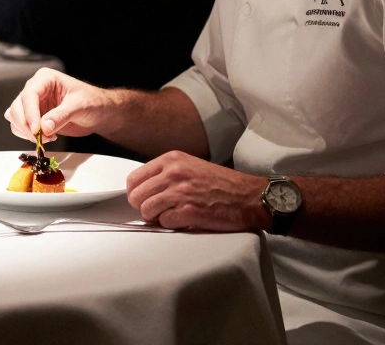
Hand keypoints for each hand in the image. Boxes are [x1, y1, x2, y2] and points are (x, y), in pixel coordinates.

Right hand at [4, 67, 116, 140]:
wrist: (99, 112)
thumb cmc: (92, 102)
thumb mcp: (79, 106)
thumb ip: (61, 116)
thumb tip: (44, 127)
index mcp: (45, 79)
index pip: (29, 94)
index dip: (30, 113)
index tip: (36, 130)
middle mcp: (35, 89)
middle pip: (18, 107)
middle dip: (27, 125)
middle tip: (40, 139)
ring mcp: (33, 103)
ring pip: (15, 117)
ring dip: (26, 131)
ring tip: (47, 138)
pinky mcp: (33, 117)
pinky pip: (20, 126)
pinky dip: (27, 135)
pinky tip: (45, 137)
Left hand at [126, 151, 269, 231]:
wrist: (250, 197)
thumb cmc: (222, 183)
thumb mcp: (190, 166)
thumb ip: (167, 173)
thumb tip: (144, 190)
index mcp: (171, 160)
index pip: (134, 179)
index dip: (136, 193)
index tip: (142, 200)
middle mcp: (173, 173)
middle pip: (137, 196)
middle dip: (144, 207)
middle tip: (157, 212)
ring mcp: (181, 192)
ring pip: (147, 210)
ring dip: (156, 218)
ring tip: (171, 216)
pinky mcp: (189, 211)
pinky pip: (164, 222)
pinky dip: (171, 225)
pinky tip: (183, 220)